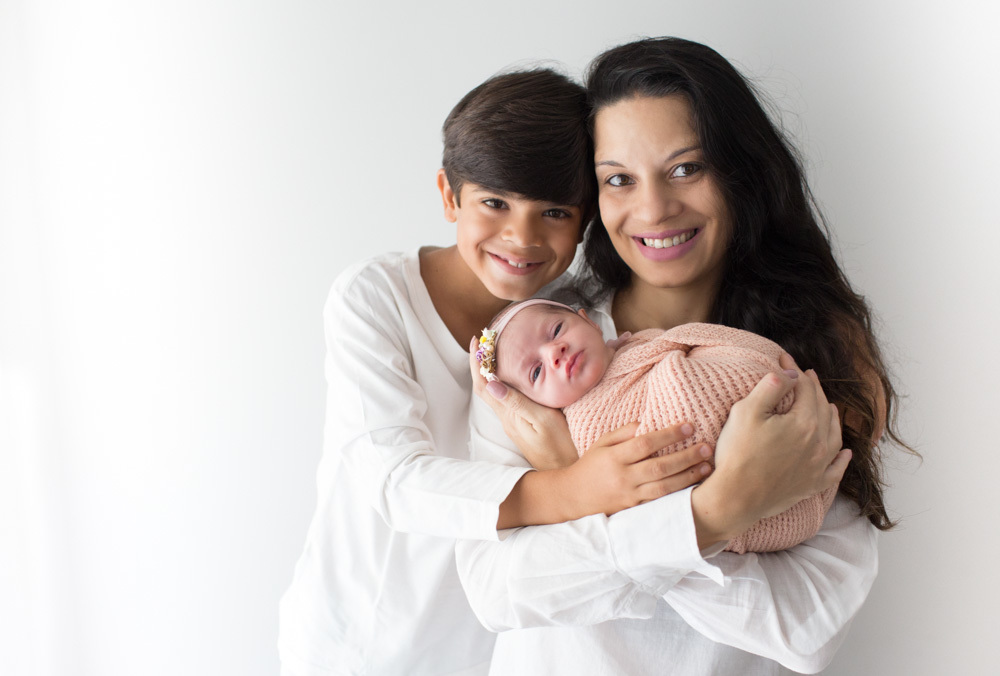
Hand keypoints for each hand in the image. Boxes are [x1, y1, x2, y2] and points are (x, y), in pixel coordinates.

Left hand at [469, 338, 576, 469]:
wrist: (567, 473)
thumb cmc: (561, 447)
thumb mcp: (543, 421)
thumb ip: (518, 403)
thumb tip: (491, 383)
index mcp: (509, 415)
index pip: (484, 386)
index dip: (477, 363)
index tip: (477, 341)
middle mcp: (508, 418)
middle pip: (486, 387)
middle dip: (482, 362)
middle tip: (487, 339)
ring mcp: (515, 423)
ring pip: (496, 392)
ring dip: (492, 371)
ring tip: (497, 350)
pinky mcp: (524, 425)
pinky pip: (508, 398)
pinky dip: (505, 381)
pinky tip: (515, 375)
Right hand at [562, 422, 713, 517]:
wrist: (573, 497)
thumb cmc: (591, 465)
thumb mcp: (602, 443)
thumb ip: (625, 433)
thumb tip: (649, 423)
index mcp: (614, 457)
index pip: (645, 443)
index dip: (668, 435)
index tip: (689, 427)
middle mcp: (623, 477)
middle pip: (659, 466)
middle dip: (686, 456)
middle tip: (707, 447)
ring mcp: (629, 496)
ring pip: (664, 487)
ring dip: (688, 476)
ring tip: (707, 466)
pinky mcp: (634, 509)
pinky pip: (660, 500)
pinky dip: (678, 492)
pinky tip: (694, 485)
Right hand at [692, 357, 850, 545]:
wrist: (736, 497)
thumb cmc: (738, 453)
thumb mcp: (746, 411)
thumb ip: (771, 387)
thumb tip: (792, 374)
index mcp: (804, 422)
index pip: (805, 388)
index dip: (795, 370)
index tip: (784, 359)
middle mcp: (819, 443)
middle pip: (822, 408)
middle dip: (814, 388)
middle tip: (805, 376)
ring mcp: (819, 466)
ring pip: (834, 435)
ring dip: (832, 417)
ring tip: (828, 406)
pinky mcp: (813, 485)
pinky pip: (836, 470)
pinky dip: (843, 459)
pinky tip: (846, 453)